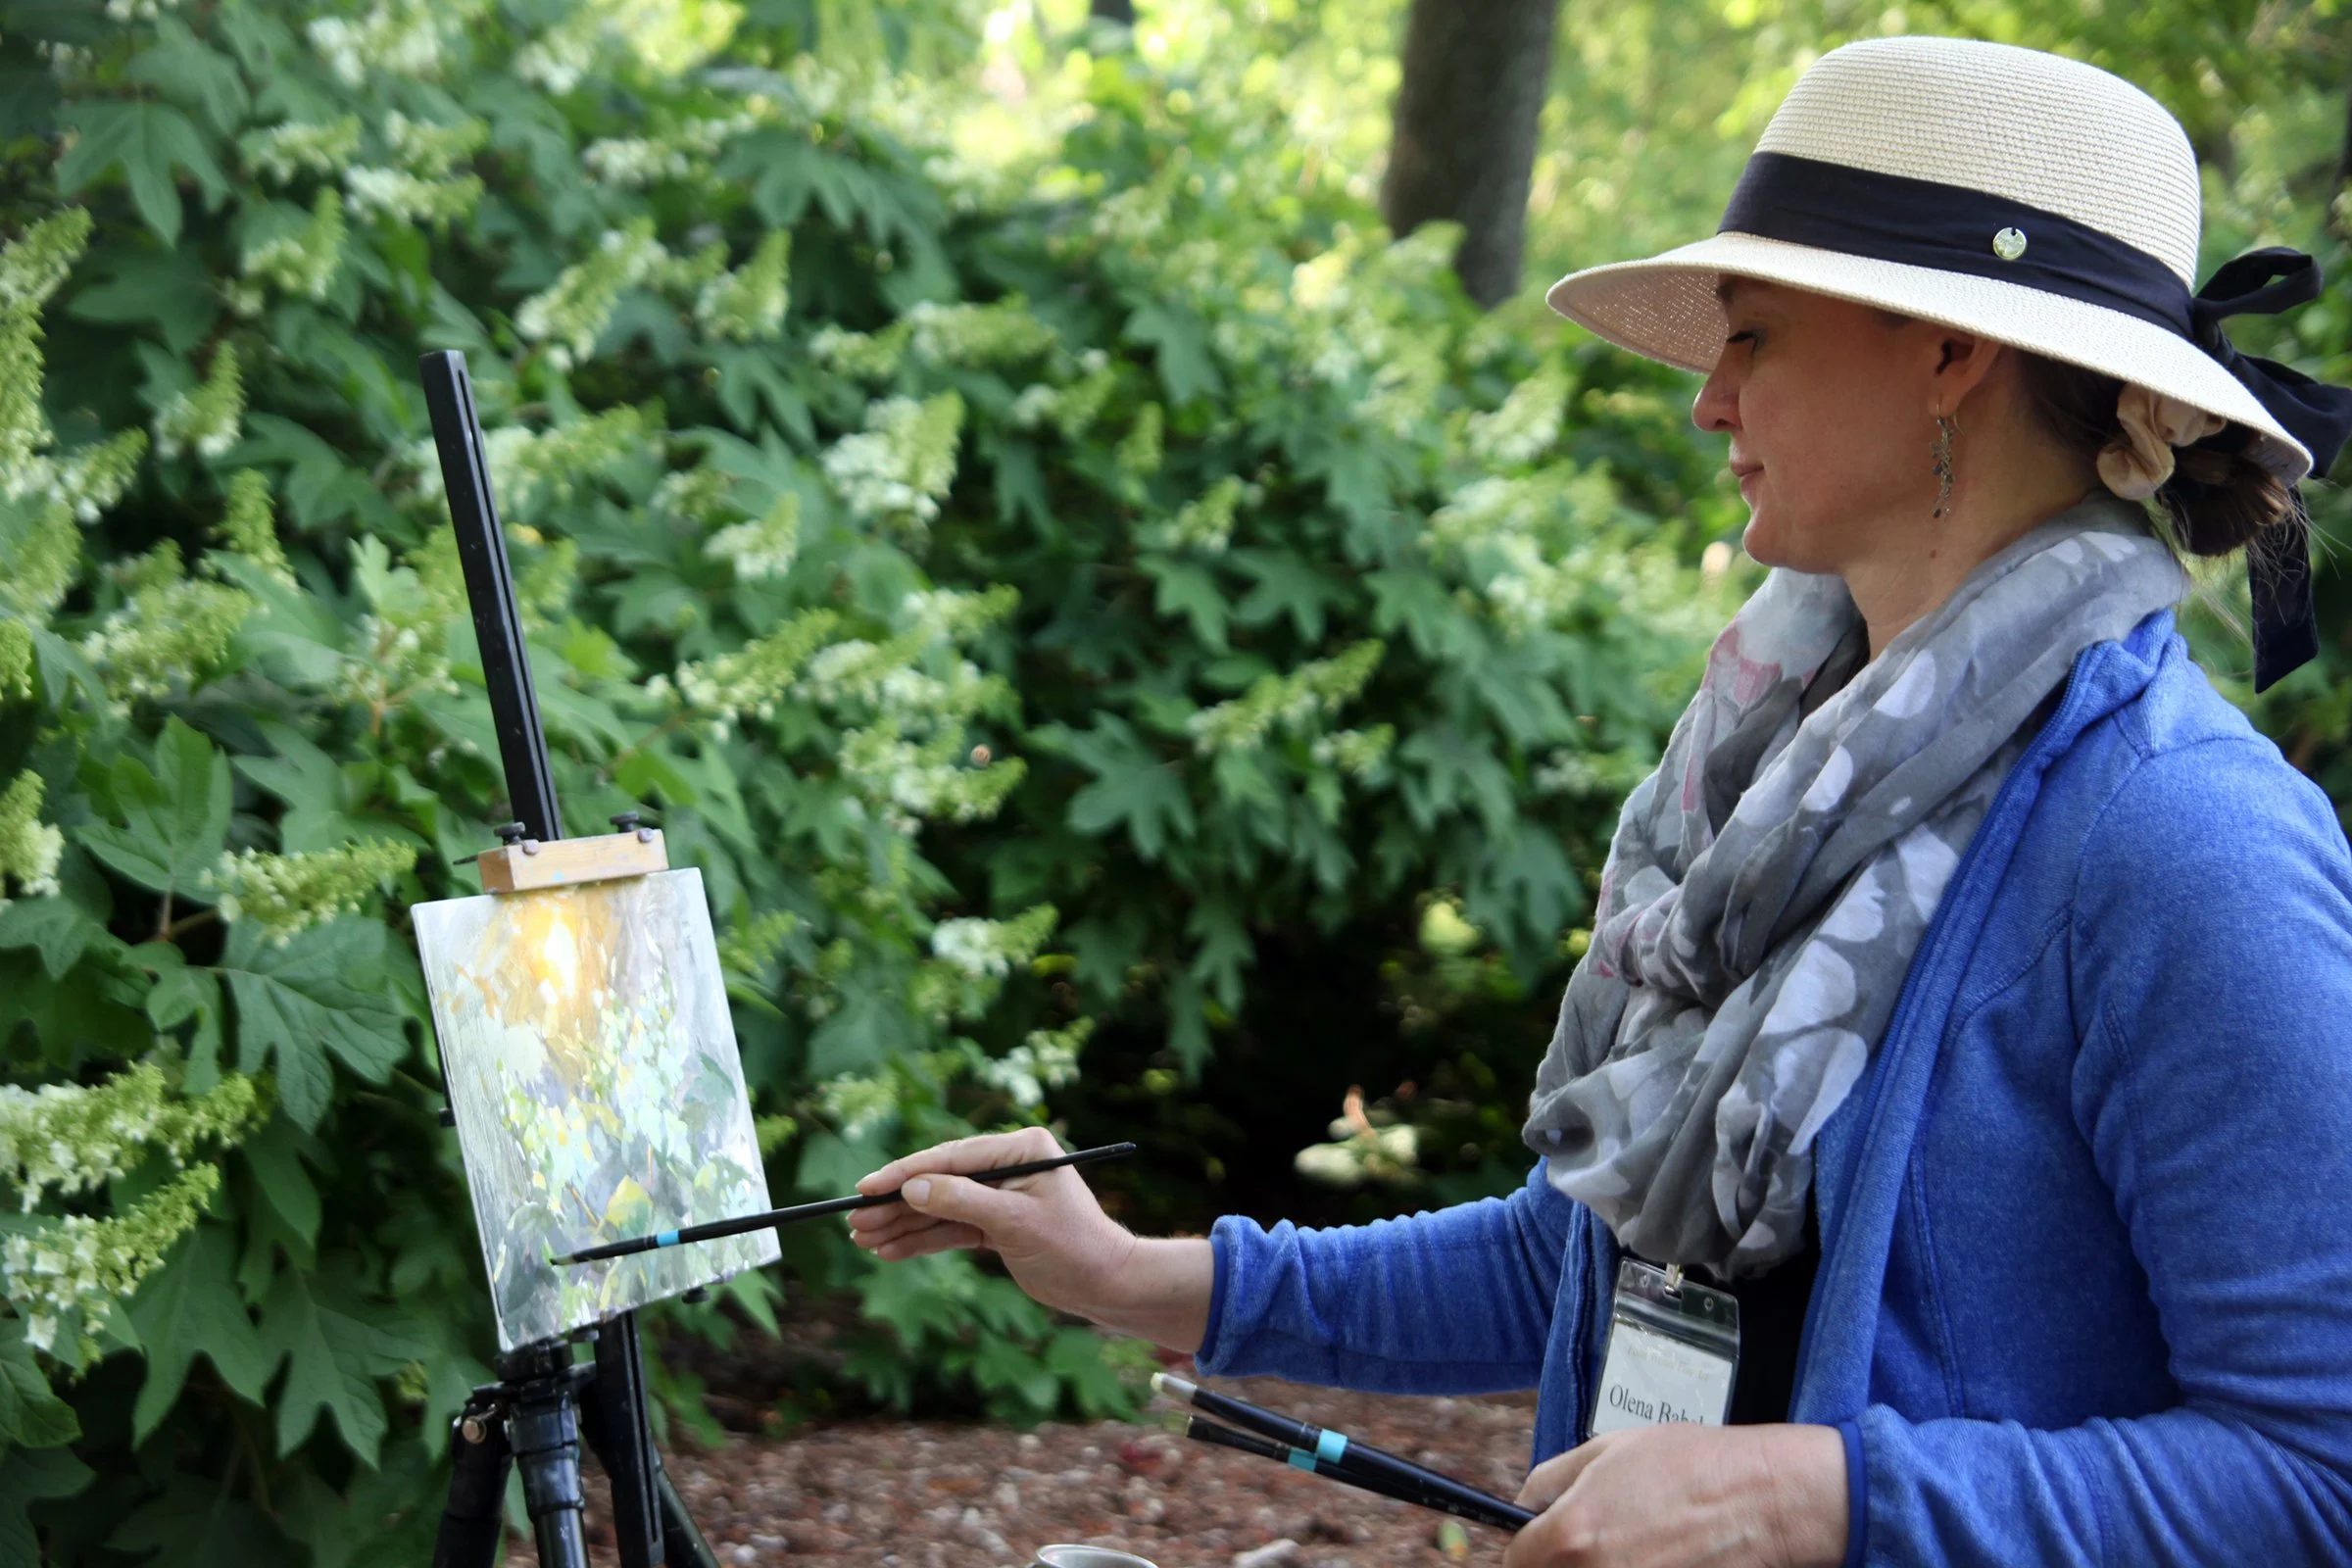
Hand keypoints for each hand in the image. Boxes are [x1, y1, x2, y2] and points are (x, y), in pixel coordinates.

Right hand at [847, 1127, 1212, 1350]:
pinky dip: (921, 1242)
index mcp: (1020, 1148)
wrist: (1106, 1285)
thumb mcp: (1015, 1222)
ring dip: (902, 1225)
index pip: (951, 1156)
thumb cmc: (1073, 1247)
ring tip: (862, 1240)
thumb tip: (913, 1188)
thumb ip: (963, 1201)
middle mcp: (1007, 1167)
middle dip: (896, 1204)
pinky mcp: (996, 1226)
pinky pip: (951, 1230)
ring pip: (939, 1209)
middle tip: (853, 1222)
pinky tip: (890, 1251)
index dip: (905, 1173)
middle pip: (938, 1182)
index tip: (867, 1187)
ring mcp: (1000, 1196)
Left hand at [1504, 1423, 1847, 1567]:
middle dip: (1559, 1562)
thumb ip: (1551, 1480)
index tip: (1540, 1541)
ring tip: (1633, 1548)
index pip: (1516, 1562)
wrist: (1766, 1500)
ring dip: (1595, 1567)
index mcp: (1571, 1536)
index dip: (1528, 1546)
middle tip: (1591, 1542)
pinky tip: (1656, 1558)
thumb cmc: (1696, 1468)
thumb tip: (1525, 1505)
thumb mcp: (1607, 1449)